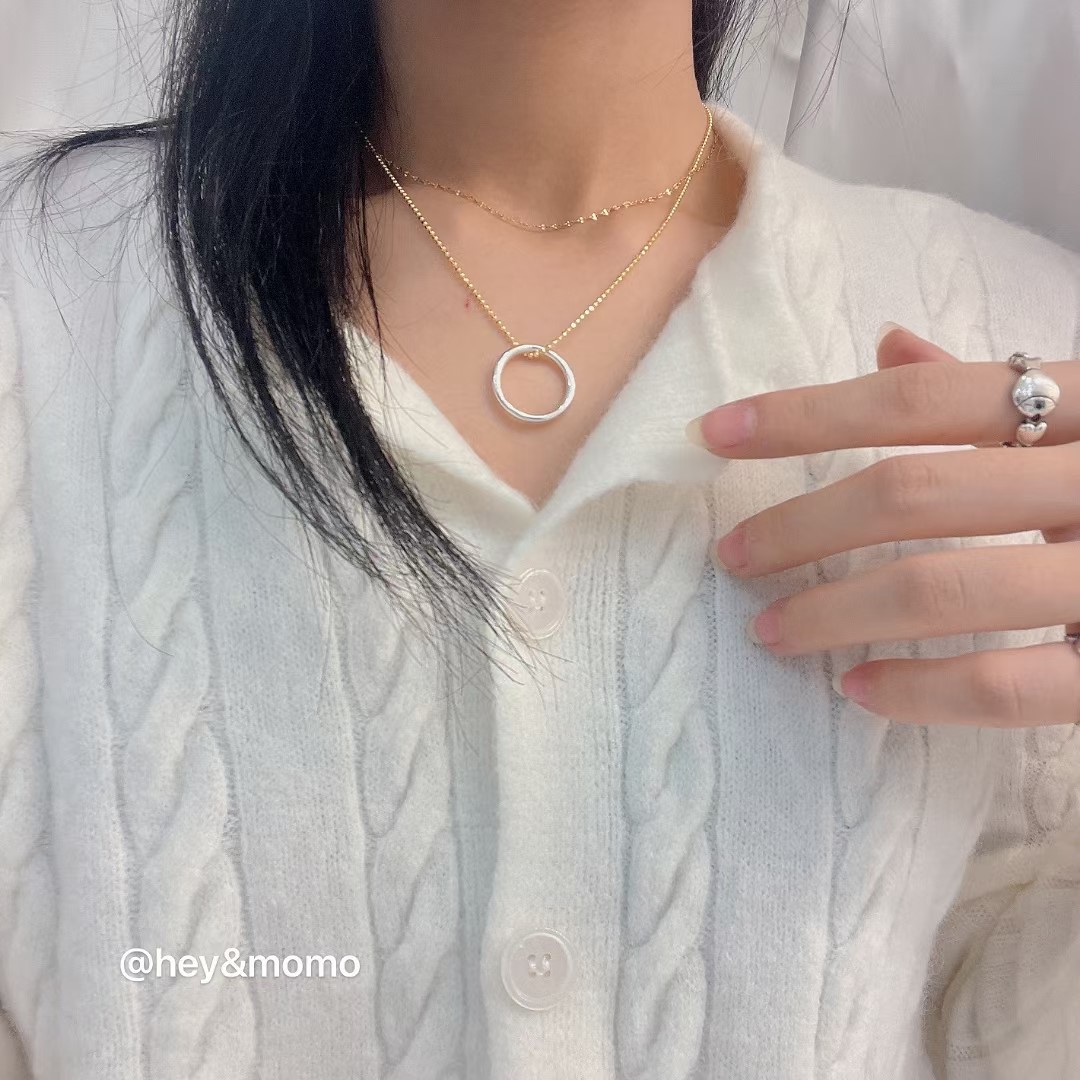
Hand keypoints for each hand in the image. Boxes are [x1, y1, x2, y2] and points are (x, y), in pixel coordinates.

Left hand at [687, 324, 1079, 727]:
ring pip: (947, 588)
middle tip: (733, 556)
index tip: (710, 433)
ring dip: (835, 610)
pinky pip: (1017, 687)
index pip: (918, 399)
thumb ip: (1003, 384)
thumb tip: (889, 346)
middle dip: (802, 526)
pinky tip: (858, 690)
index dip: (803, 414)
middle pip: (914, 493)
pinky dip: (925, 691)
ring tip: (770, 630)